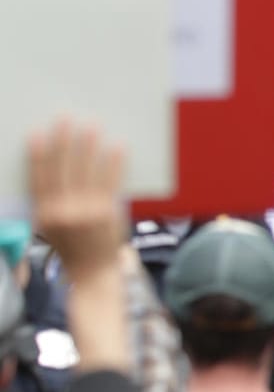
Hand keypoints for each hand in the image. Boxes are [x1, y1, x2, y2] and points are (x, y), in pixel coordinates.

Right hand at [29, 120, 126, 281]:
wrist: (93, 272)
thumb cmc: (72, 245)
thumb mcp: (50, 226)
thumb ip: (50, 201)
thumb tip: (55, 166)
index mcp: (43, 213)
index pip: (38, 178)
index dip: (37, 155)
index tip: (38, 133)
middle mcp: (61, 211)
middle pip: (61, 169)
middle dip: (64, 141)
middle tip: (66, 118)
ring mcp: (84, 212)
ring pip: (86, 171)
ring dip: (89, 146)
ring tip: (93, 126)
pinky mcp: (106, 213)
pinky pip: (111, 182)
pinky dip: (114, 163)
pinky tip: (118, 147)